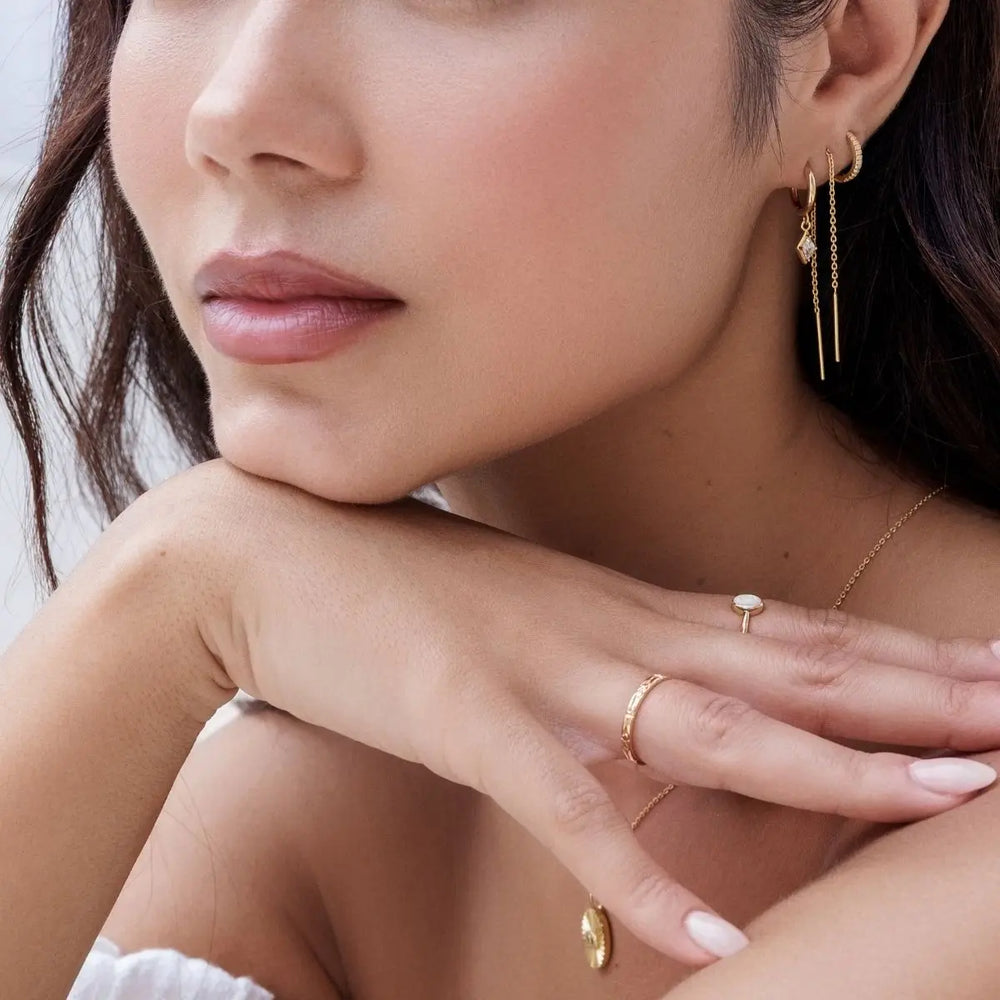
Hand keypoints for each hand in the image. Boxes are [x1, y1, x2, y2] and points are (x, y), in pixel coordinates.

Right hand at [141, 459, 999, 966]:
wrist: (263, 548)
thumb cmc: (392, 582)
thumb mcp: (522, 611)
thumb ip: (598, 648)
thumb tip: (663, 677)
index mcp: (619, 606)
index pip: (787, 635)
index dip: (896, 658)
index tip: (993, 672)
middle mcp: (604, 629)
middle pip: (786, 670)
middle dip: (915, 696)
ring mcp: (539, 672)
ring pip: (710, 726)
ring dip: (828, 764)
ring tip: (942, 792)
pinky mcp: (461, 718)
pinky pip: (566, 806)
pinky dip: (639, 871)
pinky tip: (712, 934)